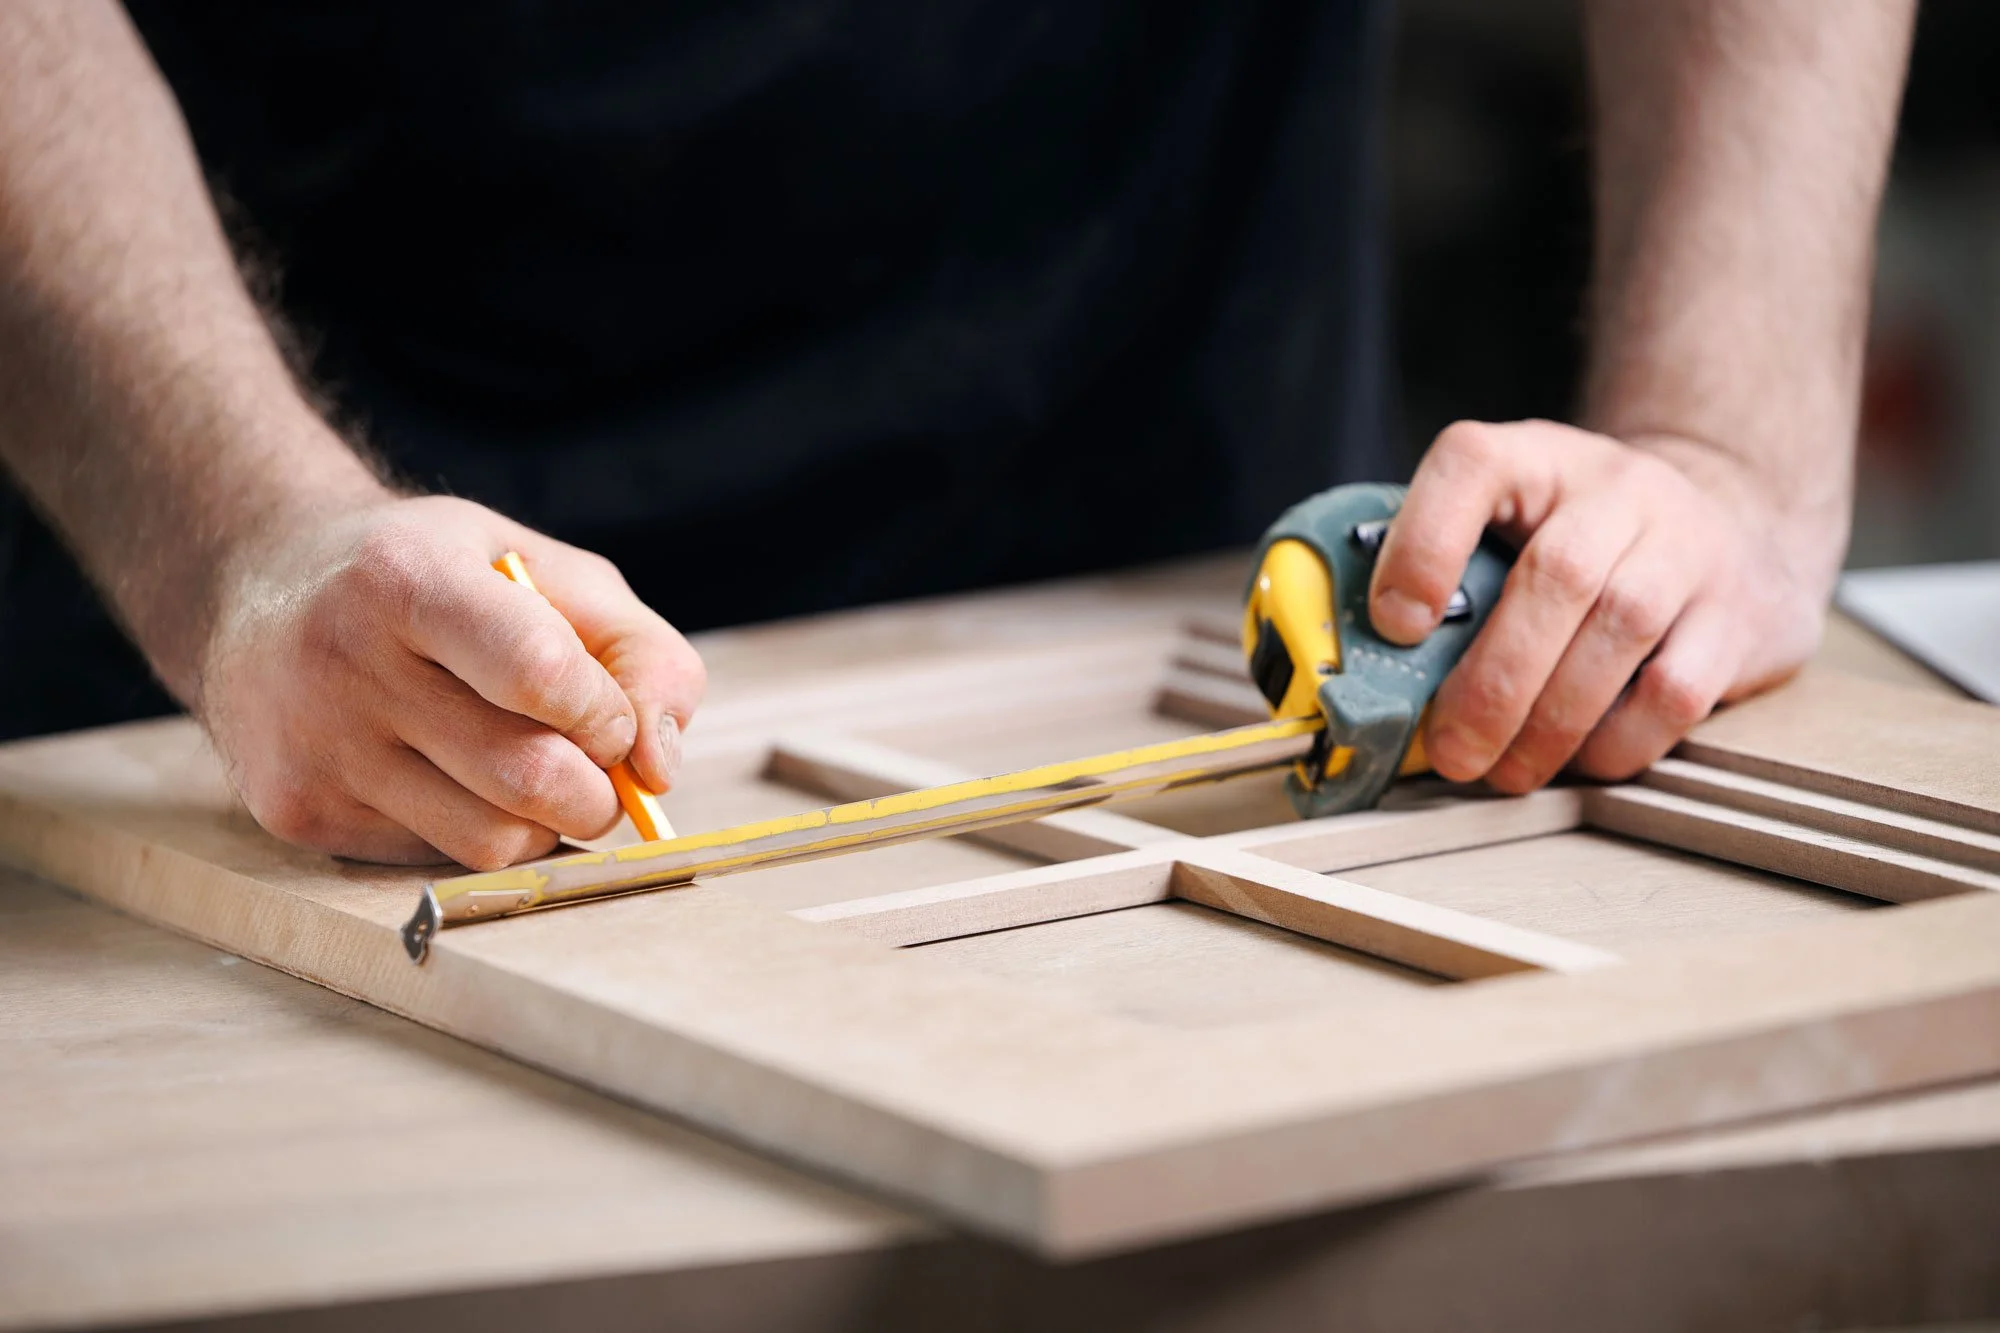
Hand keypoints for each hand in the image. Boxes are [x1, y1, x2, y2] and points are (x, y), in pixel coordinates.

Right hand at [198, 494, 705, 867]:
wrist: (264, 585)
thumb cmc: (439, 575)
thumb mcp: (548, 571)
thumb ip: (641, 656)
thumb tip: (659, 770)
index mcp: (408, 576)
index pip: (542, 674)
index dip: (606, 714)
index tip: (610, 717)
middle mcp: (345, 661)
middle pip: (527, 776)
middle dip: (597, 790)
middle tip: (594, 766)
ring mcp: (314, 745)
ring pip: (489, 841)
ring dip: (543, 823)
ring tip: (527, 768)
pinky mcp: (298, 809)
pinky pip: (435, 861)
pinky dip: (477, 833)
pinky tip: (451, 776)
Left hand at [1368, 420, 1842, 792]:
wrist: (1731, 521)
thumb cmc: (1583, 539)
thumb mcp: (1511, 522)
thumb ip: (1445, 573)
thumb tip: (1366, 666)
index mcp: (1536, 458)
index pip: (1472, 464)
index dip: (1425, 543)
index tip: (1396, 624)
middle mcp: (1619, 489)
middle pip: (1558, 575)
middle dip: (1494, 681)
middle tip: (1453, 749)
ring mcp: (1689, 546)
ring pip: (1620, 631)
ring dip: (1550, 722)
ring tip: (1505, 770)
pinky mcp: (1737, 616)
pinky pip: (1675, 690)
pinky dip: (1617, 741)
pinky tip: (1579, 761)